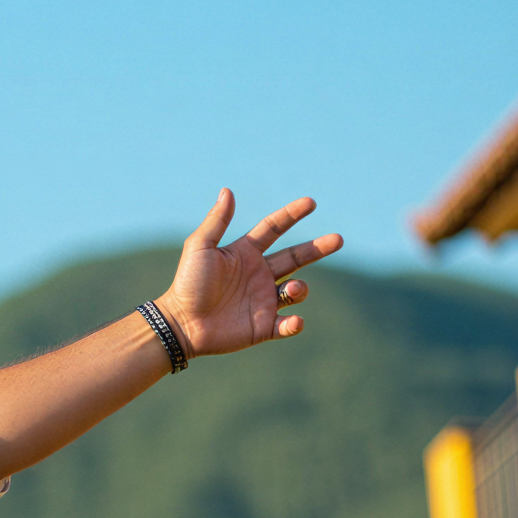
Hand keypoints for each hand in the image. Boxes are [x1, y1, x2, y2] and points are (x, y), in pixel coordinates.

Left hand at [158, 190, 342, 358]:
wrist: (178, 324)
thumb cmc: (187, 284)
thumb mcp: (200, 248)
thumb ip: (216, 221)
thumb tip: (227, 190)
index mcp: (245, 253)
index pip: (274, 228)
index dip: (292, 215)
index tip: (311, 203)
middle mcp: (258, 275)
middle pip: (295, 257)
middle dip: (318, 248)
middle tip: (338, 240)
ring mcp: (262, 300)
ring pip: (295, 290)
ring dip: (300, 288)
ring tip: (291, 288)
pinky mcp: (262, 326)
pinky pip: (287, 325)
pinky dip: (295, 323)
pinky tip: (294, 320)